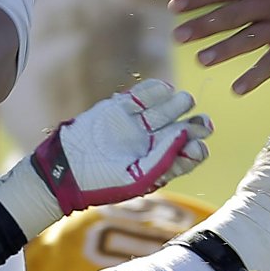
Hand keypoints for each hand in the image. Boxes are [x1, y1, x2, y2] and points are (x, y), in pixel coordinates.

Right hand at [27, 80, 211, 215]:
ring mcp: (137, 124)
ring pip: (167, 109)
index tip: (194, 146)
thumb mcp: (137, 178)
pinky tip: (164, 89)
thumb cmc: (103, 181)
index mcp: (160, 164)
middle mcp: (152, 143)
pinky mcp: (120, 108)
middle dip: (195, 125)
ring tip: (183, 101)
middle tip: (203, 122)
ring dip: (178, 104)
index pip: (189, 153)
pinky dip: (155, 89)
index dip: (196, 148)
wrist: (66, 167)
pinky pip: (143, 94)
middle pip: (183, 129)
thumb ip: (164, 159)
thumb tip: (187, 138)